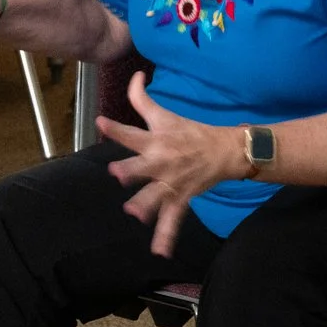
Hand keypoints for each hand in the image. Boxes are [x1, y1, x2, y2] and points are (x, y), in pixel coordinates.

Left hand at [102, 73, 245, 257]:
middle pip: (142, 167)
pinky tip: (159, 251)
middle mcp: (161, 162)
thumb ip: (143, 98)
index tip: (101, 122)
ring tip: (134, 212)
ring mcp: (171, 182)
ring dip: (145, 204)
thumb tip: (136, 75)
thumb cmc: (190, 132)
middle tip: (118, 173)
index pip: (132, 132)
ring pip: (155, 195)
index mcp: (155, 140)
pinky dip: (166, 236)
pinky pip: (172, 219)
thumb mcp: (166, 114)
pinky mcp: (180, 198)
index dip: (116, 127)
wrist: (225, 151)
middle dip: (130, 171)